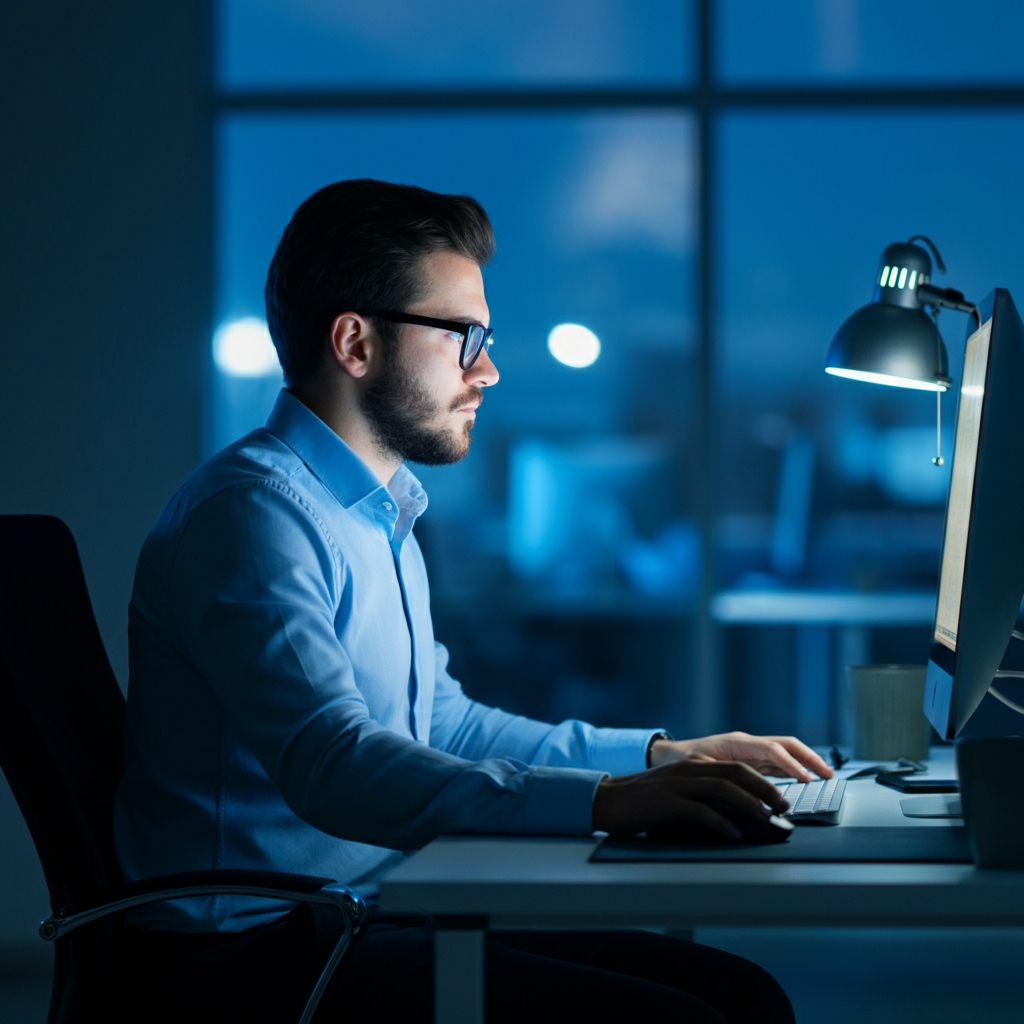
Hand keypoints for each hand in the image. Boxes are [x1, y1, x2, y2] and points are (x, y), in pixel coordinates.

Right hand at [592, 759, 788, 838]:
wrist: (607, 800)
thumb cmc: (643, 800)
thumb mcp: (676, 789)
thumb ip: (702, 793)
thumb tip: (737, 813)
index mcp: (693, 764)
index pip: (737, 767)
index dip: (762, 782)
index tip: (780, 799)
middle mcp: (689, 769)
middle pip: (736, 773)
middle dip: (764, 789)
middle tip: (783, 807)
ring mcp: (678, 785)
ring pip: (722, 789)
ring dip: (749, 804)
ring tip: (765, 819)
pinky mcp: (667, 802)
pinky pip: (700, 811)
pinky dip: (720, 822)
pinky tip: (733, 834)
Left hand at [648, 731, 832, 782]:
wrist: (669, 756)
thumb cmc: (681, 762)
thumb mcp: (700, 771)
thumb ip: (724, 781)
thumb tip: (748, 796)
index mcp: (736, 743)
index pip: (771, 749)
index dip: (790, 764)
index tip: (806, 778)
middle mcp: (747, 743)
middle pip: (786, 744)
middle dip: (809, 757)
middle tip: (828, 774)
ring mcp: (750, 750)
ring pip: (785, 751)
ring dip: (806, 761)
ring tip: (825, 775)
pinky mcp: (751, 759)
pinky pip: (778, 761)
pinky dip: (794, 768)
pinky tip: (804, 779)